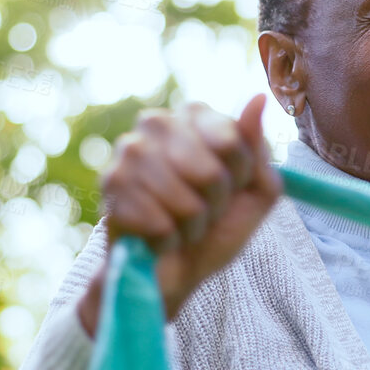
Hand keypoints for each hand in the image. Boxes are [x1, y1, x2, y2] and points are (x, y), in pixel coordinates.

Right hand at [76, 95, 281, 333]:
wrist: (174, 271)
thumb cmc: (216, 228)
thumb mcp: (255, 194)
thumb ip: (259, 151)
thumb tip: (259, 98)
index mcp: (194, 116)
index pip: (232, 141)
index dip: (239, 177)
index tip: (231, 187)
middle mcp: (156, 122)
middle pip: (210, 173)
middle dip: (215, 204)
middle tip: (203, 209)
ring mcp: (128, 152)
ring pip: (185, 202)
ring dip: (192, 226)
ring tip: (180, 223)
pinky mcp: (110, 186)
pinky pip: (160, 224)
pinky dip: (168, 240)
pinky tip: (157, 236)